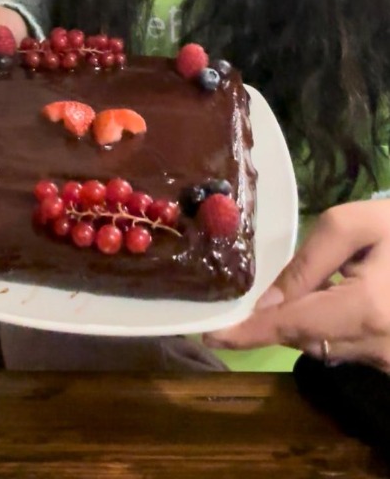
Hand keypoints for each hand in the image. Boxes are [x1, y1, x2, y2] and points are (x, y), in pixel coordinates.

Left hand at [203, 199, 389, 371]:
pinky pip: (347, 348)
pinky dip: (333, 326)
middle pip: (304, 338)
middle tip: (282, 287)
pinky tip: (348, 296)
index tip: (212, 336)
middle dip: (282, 316)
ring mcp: (389, 359)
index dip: (249, 333)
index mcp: (366, 309)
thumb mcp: (353, 225)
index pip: (292, 326)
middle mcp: (378, 346)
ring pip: (323, 346)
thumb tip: (268, 303)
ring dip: (310, 320)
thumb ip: (307, 263)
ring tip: (334, 281)